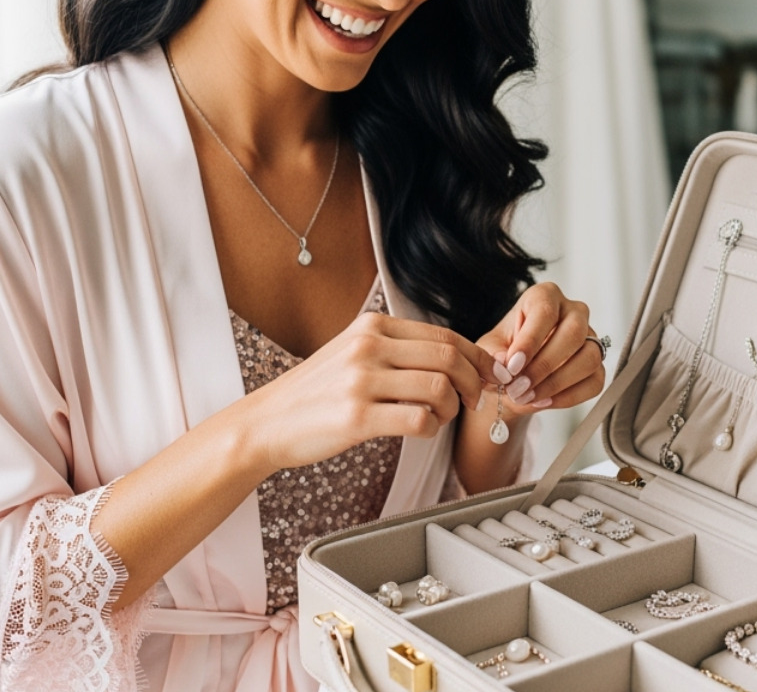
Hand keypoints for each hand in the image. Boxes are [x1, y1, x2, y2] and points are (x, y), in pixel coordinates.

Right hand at [244, 313, 497, 471]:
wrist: (266, 423)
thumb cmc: (316, 394)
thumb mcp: (353, 352)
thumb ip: (396, 349)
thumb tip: (454, 358)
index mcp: (372, 326)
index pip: (445, 334)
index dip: (477, 357)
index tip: (490, 374)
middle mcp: (368, 347)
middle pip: (449, 357)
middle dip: (475, 381)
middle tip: (475, 400)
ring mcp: (361, 380)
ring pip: (439, 387)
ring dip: (452, 408)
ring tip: (441, 417)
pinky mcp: (356, 417)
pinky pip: (419, 419)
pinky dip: (432, 428)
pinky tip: (422, 429)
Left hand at [478, 282, 605, 415]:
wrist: (514, 375)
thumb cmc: (504, 352)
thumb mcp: (489, 349)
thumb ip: (493, 354)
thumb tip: (503, 364)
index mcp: (544, 296)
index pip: (545, 312)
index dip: (530, 341)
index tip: (513, 366)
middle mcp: (573, 312)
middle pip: (573, 333)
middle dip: (544, 365)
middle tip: (519, 387)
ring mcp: (590, 338)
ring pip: (589, 358)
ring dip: (556, 383)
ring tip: (528, 396)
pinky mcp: (597, 365)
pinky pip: (594, 382)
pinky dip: (569, 397)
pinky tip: (544, 401)